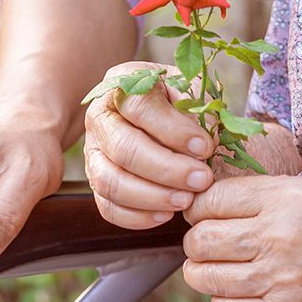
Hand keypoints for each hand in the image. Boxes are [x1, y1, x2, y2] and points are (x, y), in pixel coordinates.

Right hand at [83, 60, 216, 229]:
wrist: (155, 112)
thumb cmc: (176, 100)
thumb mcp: (190, 89)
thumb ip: (199, 107)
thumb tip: (208, 138)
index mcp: (121, 84)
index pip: (140, 107)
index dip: (174, 130)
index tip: (205, 147)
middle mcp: (100, 118)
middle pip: (124, 148)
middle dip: (167, 169)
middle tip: (202, 179)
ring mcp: (94, 152)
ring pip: (111, 181)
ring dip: (152, 196)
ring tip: (186, 200)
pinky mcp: (95, 182)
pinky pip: (108, 207)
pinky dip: (137, 217)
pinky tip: (166, 215)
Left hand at [181, 175, 301, 301]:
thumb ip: (261, 194)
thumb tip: (210, 199)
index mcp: (284, 198)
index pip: (209, 200)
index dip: (199, 205)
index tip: (205, 210)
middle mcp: (276, 237)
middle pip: (200, 240)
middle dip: (196, 238)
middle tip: (209, 237)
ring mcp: (278, 279)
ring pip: (205, 276)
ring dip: (204, 269)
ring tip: (220, 263)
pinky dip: (224, 296)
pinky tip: (241, 285)